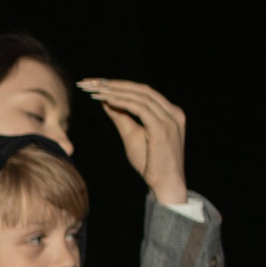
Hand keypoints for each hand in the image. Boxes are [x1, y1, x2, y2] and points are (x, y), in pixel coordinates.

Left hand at [78, 80, 187, 205]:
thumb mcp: (132, 134)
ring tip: (95, 90)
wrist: (165, 184)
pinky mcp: (163, 128)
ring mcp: (170, 119)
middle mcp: (173, 112)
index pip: (143, 92)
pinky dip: (122, 102)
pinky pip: (140, 109)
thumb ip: (121, 116)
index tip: (97, 84)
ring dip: (115, 92)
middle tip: (92, 82)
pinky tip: (106, 100)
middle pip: (142, 90)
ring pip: (140, 96)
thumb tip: (106, 100)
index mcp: (169, 112)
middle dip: (115, 84)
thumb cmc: (150, 162)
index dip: (120, 85)